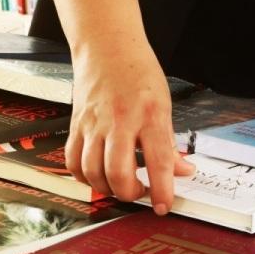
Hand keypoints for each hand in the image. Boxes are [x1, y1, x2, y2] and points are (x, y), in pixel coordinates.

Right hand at [65, 34, 194, 214]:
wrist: (107, 47)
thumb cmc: (139, 73)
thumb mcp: (165, 105)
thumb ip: (170, 141)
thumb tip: (182, 171)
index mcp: (149, 115)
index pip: (159, 160)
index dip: (163, 189)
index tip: (165, 206)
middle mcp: (120, 120)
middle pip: (118, 172)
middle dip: (130, 194)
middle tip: (140, 192)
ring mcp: (94, 123)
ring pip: (92, 171)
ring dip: (107, 188)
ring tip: (120, 185)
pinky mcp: (76, 124)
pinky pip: (73, 161)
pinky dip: (84, 176)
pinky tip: (97, 174)